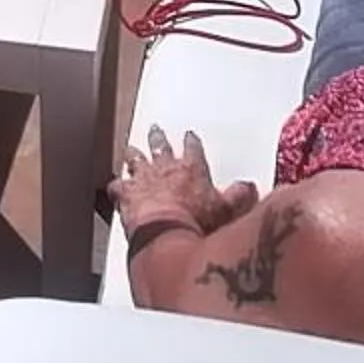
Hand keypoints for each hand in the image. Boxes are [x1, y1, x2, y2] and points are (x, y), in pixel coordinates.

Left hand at [112, 124, 254, 239]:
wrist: (166, 233)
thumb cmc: (196, 222)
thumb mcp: (227, 210)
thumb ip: (238, 197)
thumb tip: (249, 188)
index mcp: (192, 168)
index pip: (193, 149)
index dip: (191, 142)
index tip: (189, 136)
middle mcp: (166, 168)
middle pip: (161, 146)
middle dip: (158, 138)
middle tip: (156, 130)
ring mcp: (144, 179)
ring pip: (136, 159)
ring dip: (134, 154)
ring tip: (132, 149)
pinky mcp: (126, 194)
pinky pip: (118, 186)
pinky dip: (116, 186)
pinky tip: (114, 186)